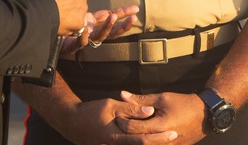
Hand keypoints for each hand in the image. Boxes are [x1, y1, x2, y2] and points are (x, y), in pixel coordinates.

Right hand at [59, 97, 176, 144]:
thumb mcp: (110, 106)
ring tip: (168, 140)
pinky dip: (140, 143)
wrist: (71, 123)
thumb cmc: (90, 112)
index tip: (174, 133)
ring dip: (152, 144)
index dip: (160, 138)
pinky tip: (150, 139)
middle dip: (160, 144)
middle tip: (176, 138)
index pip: (143, 140)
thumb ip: (130, 110)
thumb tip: (149, 111)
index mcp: (117, 138)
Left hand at [60, 5, 140, 55]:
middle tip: (133, 19)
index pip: (114, 20)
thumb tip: (113, 7)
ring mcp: (84, 40)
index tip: (136, 10)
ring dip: (107, 28)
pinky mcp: (72, 46)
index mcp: (96, 26)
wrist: (51, 33)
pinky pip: (79, 42)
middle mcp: (93, 34)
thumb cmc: (68, 24)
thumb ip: (100, 14)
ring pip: (98, 37)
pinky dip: (83, 36)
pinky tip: (86, 28)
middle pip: (111, 33)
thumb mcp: (87, 16)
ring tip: (113, 17)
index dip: (125, 15)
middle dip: (123, 26)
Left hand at [116, 91, 207, 144]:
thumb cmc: (184, 104)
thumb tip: (122, 95)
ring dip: (135, 139)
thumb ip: (141, 100)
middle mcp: (164, 140)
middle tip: (118, 124)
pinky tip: (142, 134)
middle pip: (137, 141)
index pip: (134, 128)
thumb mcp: (162, 98)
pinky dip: (147, 141)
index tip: (117, 116)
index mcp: (160, 126)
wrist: (205, 115)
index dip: (123, 122)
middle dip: (126, 133)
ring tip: (128, 130)